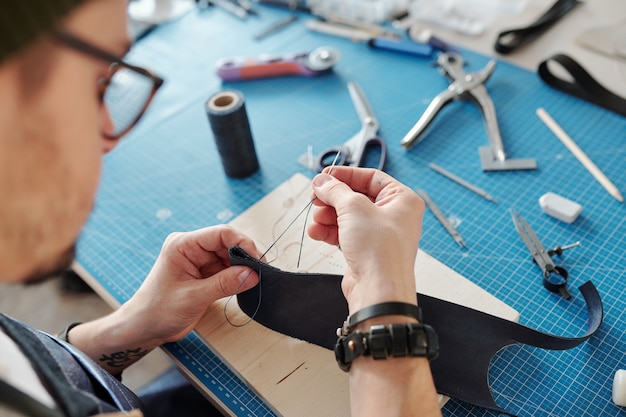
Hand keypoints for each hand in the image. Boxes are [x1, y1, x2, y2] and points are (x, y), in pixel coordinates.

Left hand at [120, 225, 261, 344]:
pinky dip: (238, 276)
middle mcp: (192, 248)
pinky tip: (245, 284)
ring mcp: (198, 260)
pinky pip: (227, 269)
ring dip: (243, 267)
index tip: (257, 260)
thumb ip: (224, 284)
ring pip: (230, 256)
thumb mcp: (194, 297)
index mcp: (183, 244)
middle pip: (228, 243)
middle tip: (261, 273)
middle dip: (245, 256)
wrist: (144, 328)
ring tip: (255, 280)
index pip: (221, 233)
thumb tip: (252, 274)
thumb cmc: (158, 311)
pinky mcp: (204, 273)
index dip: (242, 243)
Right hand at [308, 167, 424, 312]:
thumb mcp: (354, 208)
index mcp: (402, 200)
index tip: (325, 176)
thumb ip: (335, 190)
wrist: (378, 290)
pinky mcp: (366, 250)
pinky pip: (345, 233)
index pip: (371, 177)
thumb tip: (322, 181)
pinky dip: (329, 231)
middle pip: (356, 197)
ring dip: (328, 216)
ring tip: (316, 220)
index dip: (346, 175)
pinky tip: (317, 232)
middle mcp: (393, 215)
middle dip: (333, 199)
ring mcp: (379, 234)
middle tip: (315, 198)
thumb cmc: (380, 250)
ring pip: (347, 216)